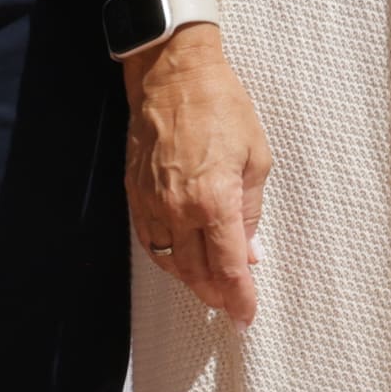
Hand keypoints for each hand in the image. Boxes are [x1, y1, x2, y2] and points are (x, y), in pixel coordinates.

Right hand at [126, 29, 270, 322]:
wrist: (172, 74)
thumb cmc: (221, 106)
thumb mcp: (256, 156)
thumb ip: (251, 210)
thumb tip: (251, 251)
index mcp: (214, 201)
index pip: (229, 268)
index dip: (240, 299)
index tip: (246, 318)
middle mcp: (178, 209)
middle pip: (196, 273)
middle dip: (215, 296)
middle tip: (230, 307)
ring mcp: (152, 203)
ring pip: (169, 261)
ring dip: (190, 280)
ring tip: (209, 288)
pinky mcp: (135, 193)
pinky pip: (149, 240)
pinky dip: (166, 258)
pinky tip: (180, 260)